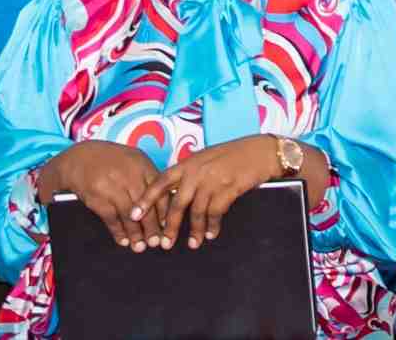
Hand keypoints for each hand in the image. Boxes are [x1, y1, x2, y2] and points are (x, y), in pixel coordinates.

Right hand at [39, 141, 164, 251]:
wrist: (79, 158)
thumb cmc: (111, 162)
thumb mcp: (133, 161)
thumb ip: (148, 180)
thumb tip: (164, 205)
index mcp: (142, 165)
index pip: (160, 192)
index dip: (164, 212)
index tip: (167, 227)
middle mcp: (129, 175)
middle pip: (146, 206)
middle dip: (151, 227)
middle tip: (155, 242)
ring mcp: (112, 186)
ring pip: (129, 214)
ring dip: (135, 233)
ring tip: (140, 246)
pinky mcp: (97, 197)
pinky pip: (111, 218)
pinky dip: (118, 232)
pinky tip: (123, 240)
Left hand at [143, 136, 282, 248]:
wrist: (261, 151)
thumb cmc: (233, 155)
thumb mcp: (206, 159)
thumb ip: (190, 174)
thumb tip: (175, 196)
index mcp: (188, 162)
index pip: (160, 181)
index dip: (146, 199)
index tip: (134, 216)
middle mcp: (197, 171)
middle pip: (177, 203)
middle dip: (170, 226)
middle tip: (164, 243)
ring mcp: (213, 179)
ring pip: (196, 211)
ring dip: (194, 230)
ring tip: (193, 244)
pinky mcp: (228, 188)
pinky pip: (215, 213)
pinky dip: (212, 226)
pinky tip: (211, 234)